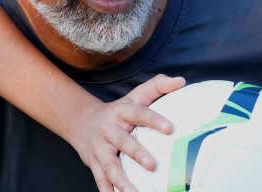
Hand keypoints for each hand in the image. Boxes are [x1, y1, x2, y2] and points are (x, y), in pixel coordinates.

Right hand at [66, 74, 184, 191]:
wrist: (80, 121)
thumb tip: (181, 81)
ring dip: (120, 180)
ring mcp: (99, 148)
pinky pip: (100, 179)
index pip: (139, 113)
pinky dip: (108, 190)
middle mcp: (108, 129)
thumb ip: (157, 86)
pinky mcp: (94, 162)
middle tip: (152, 165)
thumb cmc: (118, 111)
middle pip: (121, 141)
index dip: (153, 120)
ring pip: (109, 165)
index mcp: (121, 112)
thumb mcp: (135, 96)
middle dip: (135, 153)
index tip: (170, 128)